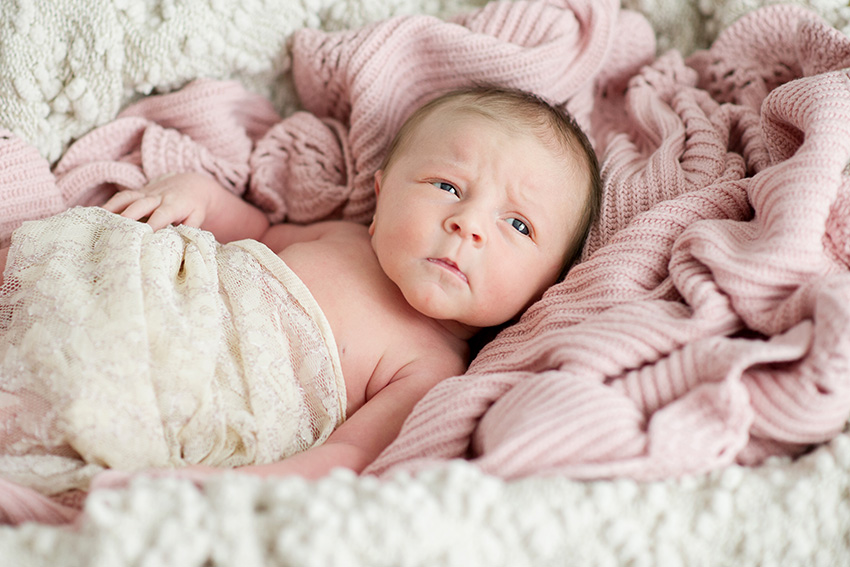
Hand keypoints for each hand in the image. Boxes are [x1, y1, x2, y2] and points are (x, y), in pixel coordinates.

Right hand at [102, 172, 216, 231]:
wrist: (192, 183)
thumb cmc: (194, 206)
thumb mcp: (197, 217)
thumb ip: (189, 229)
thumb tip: (182, 246)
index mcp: (174, 205)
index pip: (161, 215)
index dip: (152, 225)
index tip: (143, 237)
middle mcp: (158, 197)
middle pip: (140, 205)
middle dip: (127, 216)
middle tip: (114, 231)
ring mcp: (146, 193)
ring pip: (127, 198)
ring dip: (112, 208)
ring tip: (98, 221)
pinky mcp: (138, 192)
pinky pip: (121, 197)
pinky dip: (108, 205)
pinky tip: (95, 215)